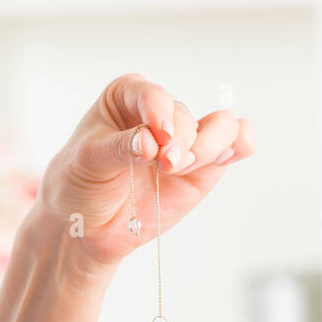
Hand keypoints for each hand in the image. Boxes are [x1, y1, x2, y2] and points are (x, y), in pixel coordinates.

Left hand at [33, 73, 254, 269]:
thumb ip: (118, 149)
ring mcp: (185, 140)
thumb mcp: (86, 162)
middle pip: (185, 116)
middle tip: (165, 165)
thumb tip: (150, 143)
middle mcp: (161, 114)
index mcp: (127, 97)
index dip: (158, 113)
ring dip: (209, 146)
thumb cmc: (79, 183)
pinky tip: (232, 155)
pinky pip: (237, 143)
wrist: (87, 227)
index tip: (156, 138)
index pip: (151, 94)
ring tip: (182, 169)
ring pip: (220, 126)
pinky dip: (242, 144)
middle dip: (180, 141)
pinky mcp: (204, 167)